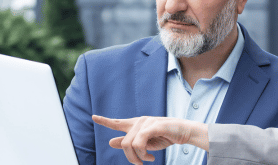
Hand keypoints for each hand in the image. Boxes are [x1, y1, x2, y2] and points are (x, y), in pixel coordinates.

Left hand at [92, 115, 208, 164]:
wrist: (184, 132)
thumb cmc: (165, 136)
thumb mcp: (145, 143)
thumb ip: (128, 142)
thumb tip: (110, 141)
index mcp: (136, 124)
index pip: (118, 122)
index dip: (105, 121)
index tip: (93, 117)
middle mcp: (139, 121)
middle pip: (124, 142)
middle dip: (130, 157)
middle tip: (139, 164)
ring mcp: (146, 122)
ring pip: (130, 144)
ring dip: (138, 157)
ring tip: (147, 160)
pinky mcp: (153, 126)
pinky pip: (139, 142)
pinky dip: (143, 153)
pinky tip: (151, 157)